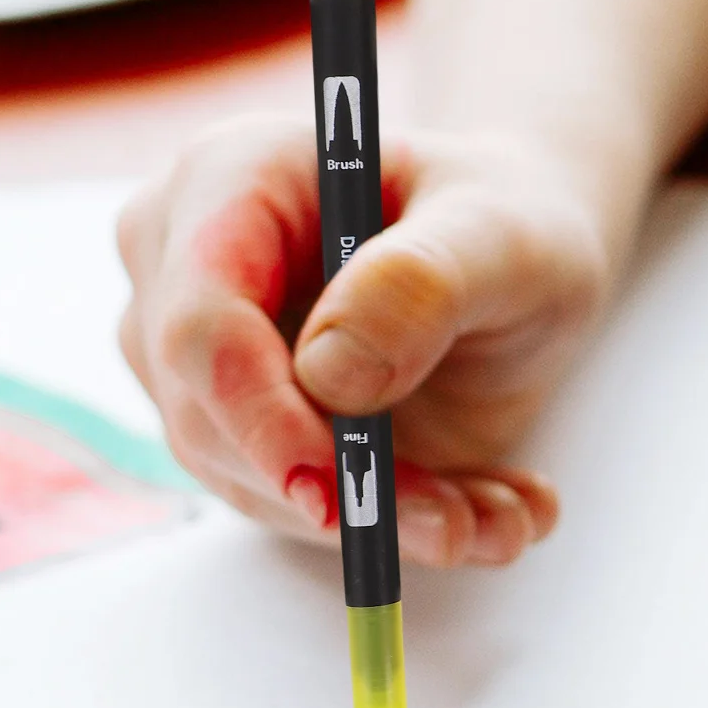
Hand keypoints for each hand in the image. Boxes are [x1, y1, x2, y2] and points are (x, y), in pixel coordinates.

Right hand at [117, 115, 608, 565]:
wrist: (519, 262)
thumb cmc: (505, 220)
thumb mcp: (501, 233)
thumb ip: (420, 283)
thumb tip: (328, 374)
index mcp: (230, 180)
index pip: (199, 321)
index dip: (259, 416)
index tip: (338, 490)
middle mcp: (188, 270)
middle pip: (210, 417)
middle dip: (340, 488)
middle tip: (463, 522)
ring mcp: (205, 361)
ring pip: (250, 481)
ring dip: (381, 520)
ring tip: (503, 514)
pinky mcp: (247, 432)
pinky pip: (295, 507)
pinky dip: (395, 527)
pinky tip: (488, 511)